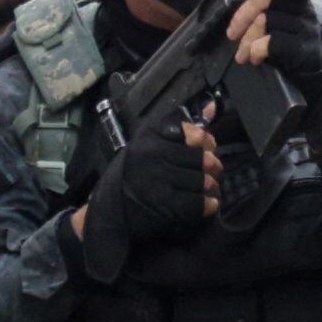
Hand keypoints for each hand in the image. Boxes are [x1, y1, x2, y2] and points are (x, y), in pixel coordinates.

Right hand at [76, 110, 220, 262]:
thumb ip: (182, 131)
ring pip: (204, 181)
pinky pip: (200, 203)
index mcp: (149, 139)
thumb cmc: (133, 177)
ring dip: (209, 188)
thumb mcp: (150, 147)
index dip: (204, 143)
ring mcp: (157, 181)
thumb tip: (213, 106)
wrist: (108, 215)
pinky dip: (208, 205)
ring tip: (201, 190)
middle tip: (207, 174)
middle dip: (211, 168)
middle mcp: (151, 156)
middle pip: (203, 160)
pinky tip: (205, 205)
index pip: (195, 134)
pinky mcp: (163, 206)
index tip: (203, 149)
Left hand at [226, 0, 321, 95]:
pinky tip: (256, 59)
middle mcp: (304, 9)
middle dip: (242, 18)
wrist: (312, 79)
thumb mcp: (276, 27)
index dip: (250, 0)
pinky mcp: (304, 47)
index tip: (237, 19)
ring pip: (265, 20)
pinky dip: (257, 50)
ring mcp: (305, 28)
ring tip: (243, 55)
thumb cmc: (289, 51)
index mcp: (296, 0)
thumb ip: (261, 15)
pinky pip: (272, 42)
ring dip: (247, 40)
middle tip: (232, 35)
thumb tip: (236, 14)